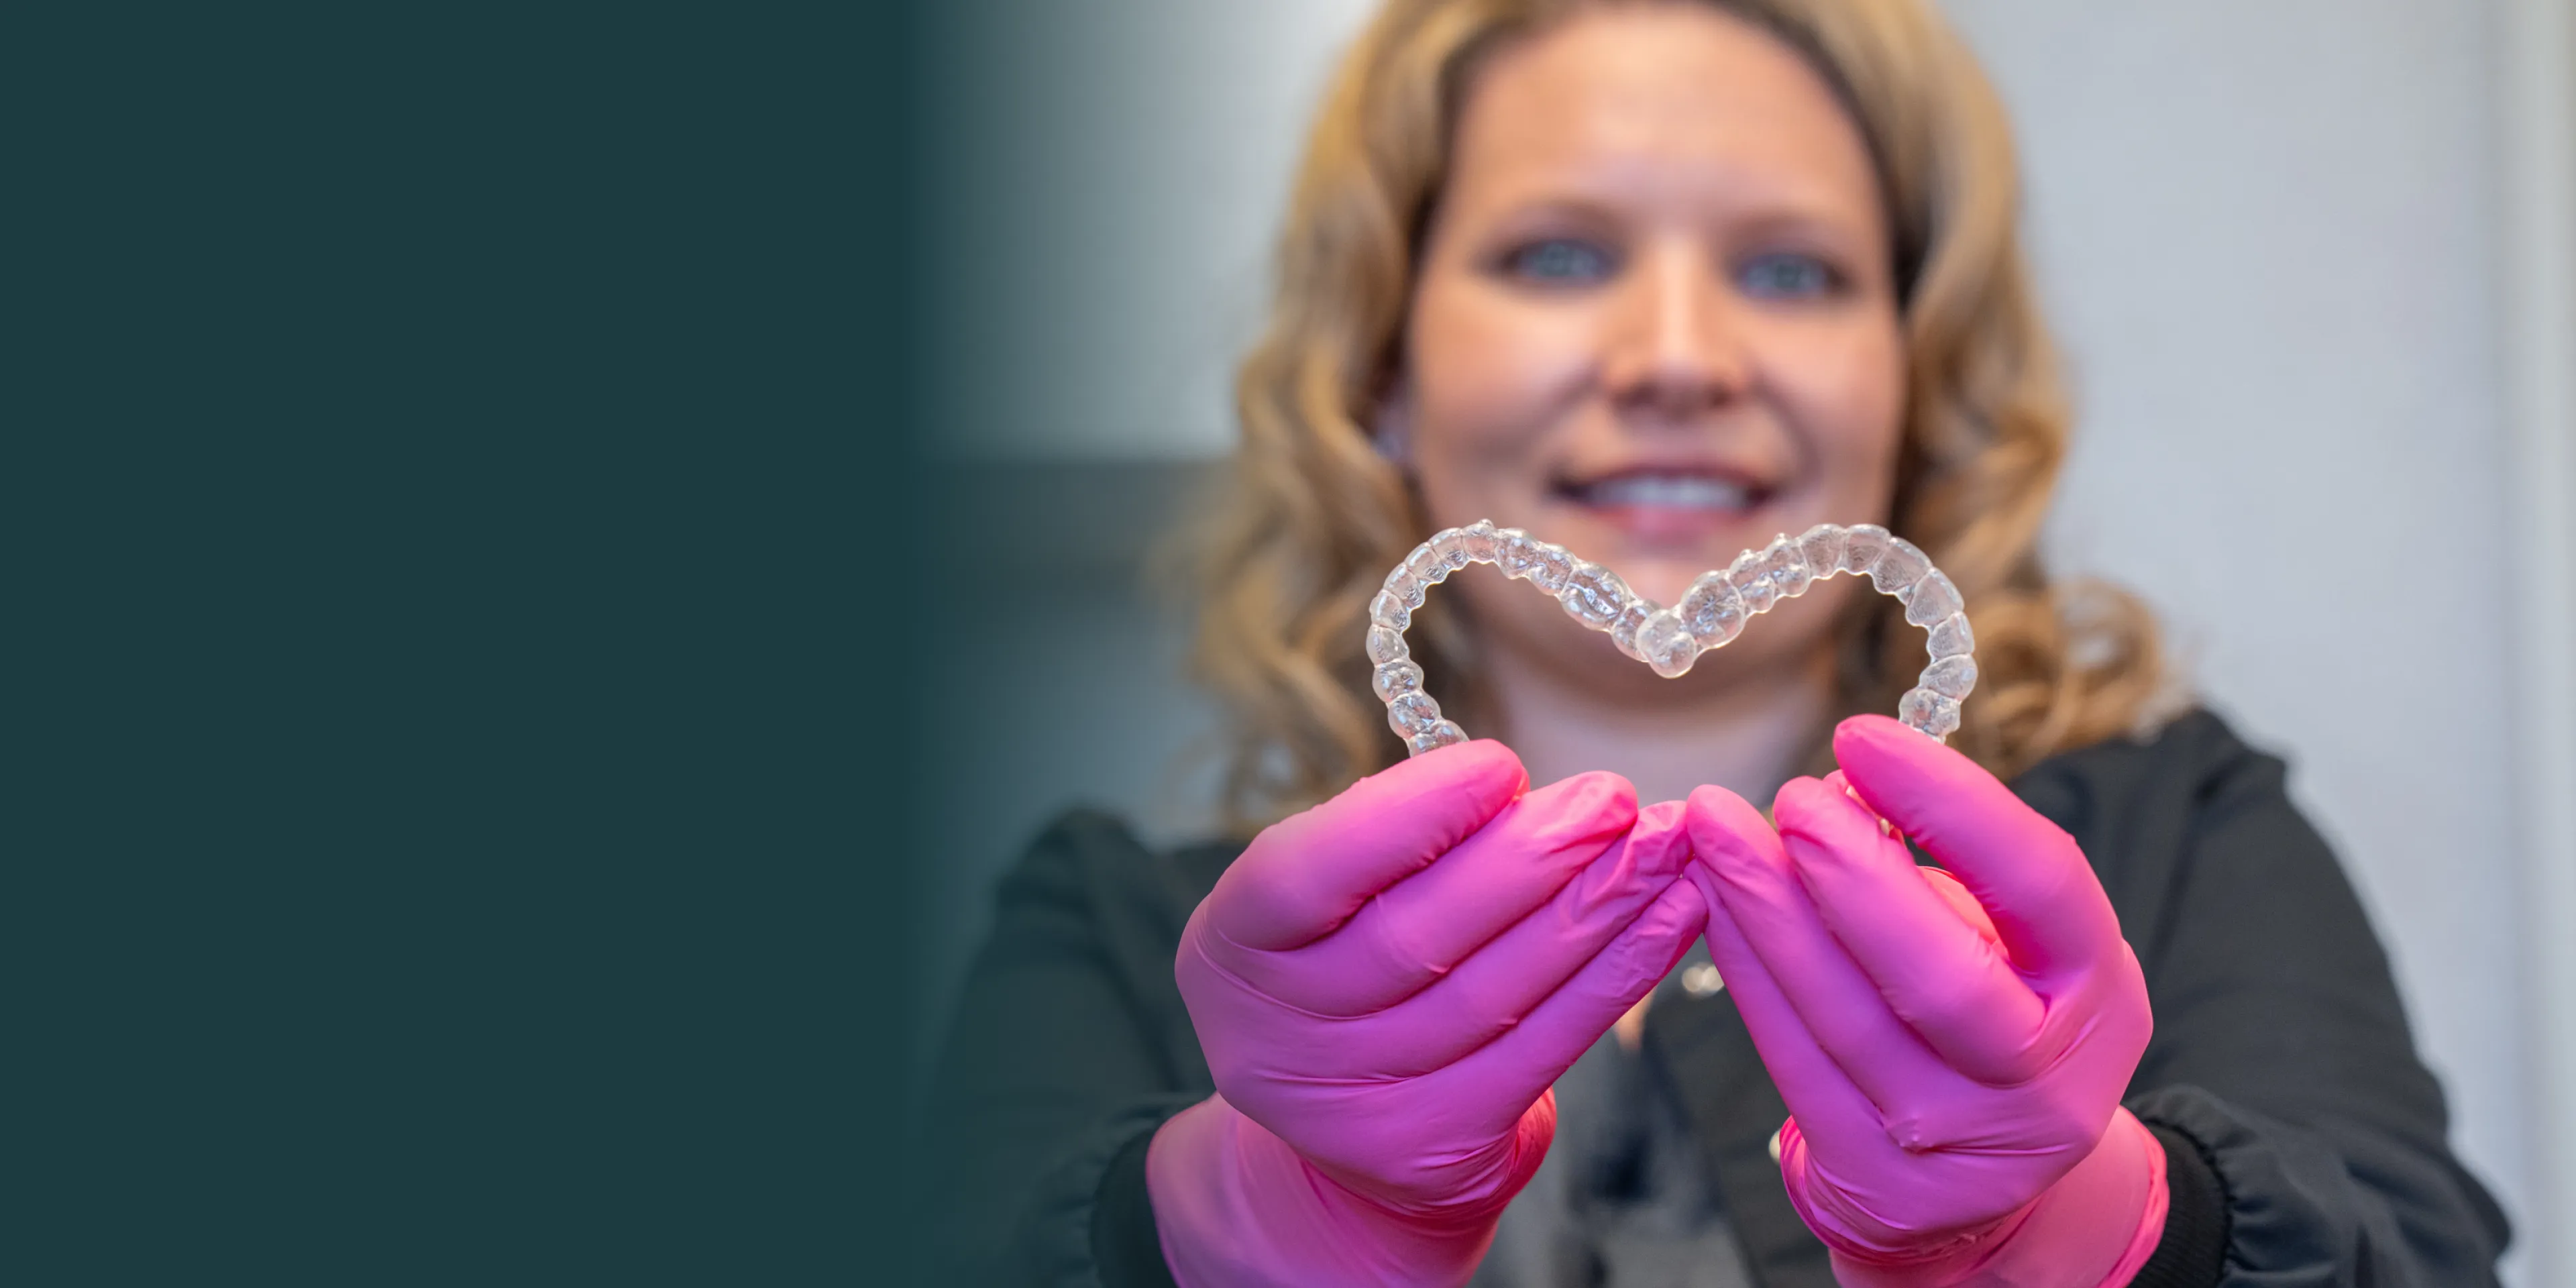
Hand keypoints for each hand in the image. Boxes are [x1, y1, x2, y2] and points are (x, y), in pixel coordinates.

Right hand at [1150, 740, 1704, 1287]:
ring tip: (1666, 846)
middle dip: (1530, 858)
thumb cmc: (1355, 972)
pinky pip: (1542, 1050)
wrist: (1347, 1142)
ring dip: (1596, 910)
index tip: (1501, 764)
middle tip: (1615, 798)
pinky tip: (1671, 918)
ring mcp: (1348, 1106)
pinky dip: (1616, 978)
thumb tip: (1520, 789)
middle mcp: (1270, 1036)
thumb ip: (1396, 846)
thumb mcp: (1336, 902)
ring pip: (1492, 992)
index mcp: (1229, 944)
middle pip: (1414, 936)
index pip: (1303, 873)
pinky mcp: (1433, 1151)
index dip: (1405, 818)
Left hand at [1686, 716, 2166, 1285]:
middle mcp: (2039, 1084)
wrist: (1983, 1190)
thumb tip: (1847, 784)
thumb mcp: (2016, 944)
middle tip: (1787, 795)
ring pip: (1845, 1018)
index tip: (1866, 736)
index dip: (1952, 803)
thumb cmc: (1994, 1017)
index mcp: (2096, 995)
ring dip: (1768, 911)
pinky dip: (1748, 972)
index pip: (2039, 886)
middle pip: (1940, 977)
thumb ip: (1953, 868)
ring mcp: (1952, 1142)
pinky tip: (1715, 904)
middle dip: (1853, 876)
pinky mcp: (1869, 1179)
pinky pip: (1792, 1059)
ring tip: (1716, 829)